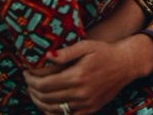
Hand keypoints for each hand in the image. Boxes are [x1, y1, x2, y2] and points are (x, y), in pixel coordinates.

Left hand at [24, 38, 141, 114]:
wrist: (126, 64)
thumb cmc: (105, 51)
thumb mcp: (86, 46)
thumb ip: (66, 52)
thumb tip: (46, 56)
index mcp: (77, 76)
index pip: (43, 84)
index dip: (31, 80)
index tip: (26, 73)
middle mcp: (80, 93)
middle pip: (45, 98)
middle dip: (32, 90)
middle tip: (29, 82)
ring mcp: (85, 103)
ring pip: (52, 109)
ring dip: (39, 102)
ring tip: (36, 92)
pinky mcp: (90, 109)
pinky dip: (53, 112)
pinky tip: (48, 104)